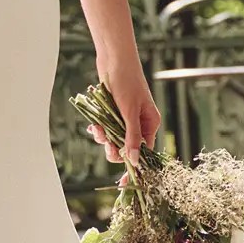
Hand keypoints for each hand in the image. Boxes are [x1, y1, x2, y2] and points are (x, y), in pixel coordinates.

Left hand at [89, 57, 161, 171]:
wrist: (114, 58)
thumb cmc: (126, 82)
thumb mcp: (129, 112)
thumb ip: (131, 136)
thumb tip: (134, 161)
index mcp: (150, 124)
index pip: (143, 153)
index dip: (133, 166)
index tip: (123, 183)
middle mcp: (140, 123)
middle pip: (125, 148)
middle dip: (112, 147)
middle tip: (103, 139)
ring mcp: (125, 118)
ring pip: (113, 139)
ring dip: (103, 136)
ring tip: (96, 126)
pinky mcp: (113, 112)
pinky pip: (105, 128)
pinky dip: (98, 128)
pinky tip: (92, 124)